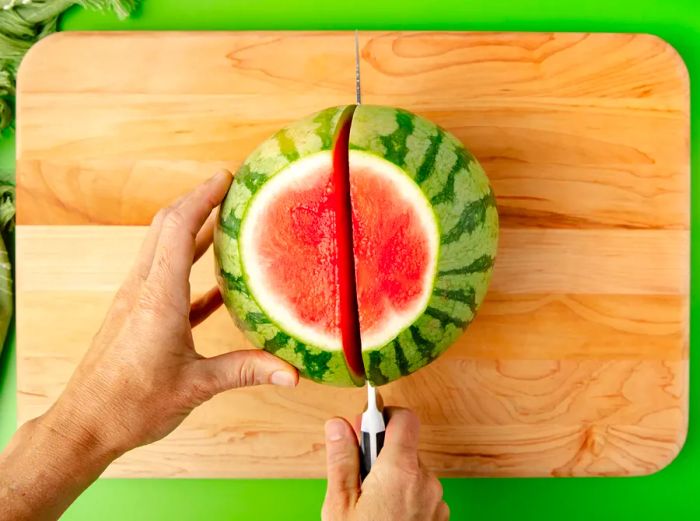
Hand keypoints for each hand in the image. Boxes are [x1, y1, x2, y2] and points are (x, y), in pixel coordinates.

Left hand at [0, 171, 298, 519]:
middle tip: (229, 186)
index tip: (226, 176)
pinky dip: (189, 267)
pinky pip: (166, 279)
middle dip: (196, 200)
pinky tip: (218, 281)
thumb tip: (292, 373)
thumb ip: (246, 370)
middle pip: (166, 227)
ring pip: (163, 248)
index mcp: (158, 297)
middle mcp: (144, 289)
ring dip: (191, 229)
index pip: (177, 228)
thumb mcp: (197, 386)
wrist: (86, 425)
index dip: (202, 197)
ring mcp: (137, 300)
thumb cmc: (133, 405)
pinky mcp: (137, 315)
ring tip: (225, 219)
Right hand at [322, 408, 448, 520]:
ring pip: (412, 474)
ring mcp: (437, 503)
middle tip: (358, 478)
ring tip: (370, 506)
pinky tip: (386, 517)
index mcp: (401, 472)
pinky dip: (405, 500)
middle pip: (404, 448)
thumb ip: (342, 460)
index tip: (364, 426)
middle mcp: (426, 482)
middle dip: (381, 456)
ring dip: (392, 481)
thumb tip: (338, 424)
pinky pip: (421, 496)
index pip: (404, 418)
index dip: (383, 416)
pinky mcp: (440, 518)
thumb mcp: (340, 505)